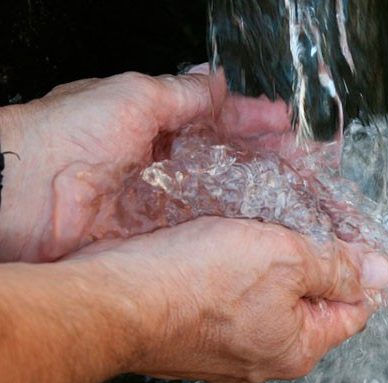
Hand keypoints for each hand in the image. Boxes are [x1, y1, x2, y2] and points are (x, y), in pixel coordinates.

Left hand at [0, 70, 292, 261]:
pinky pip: (200, 230)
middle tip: (301, 166)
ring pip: (219, 197)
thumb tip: (215, 82)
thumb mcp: (133, 97)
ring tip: (293, 198)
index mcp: (153, 121)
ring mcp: (158, 201)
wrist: (18, 197)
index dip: (252, 122)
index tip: (283, 127)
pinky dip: (230, 230)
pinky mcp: (153, 237)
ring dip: (256, 197)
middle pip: (224, 161)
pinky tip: (258, 230)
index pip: (216, 119)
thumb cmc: (65, 135)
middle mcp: (159, 163)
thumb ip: (182, 95)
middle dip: (264, 161)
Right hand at [71, 216, 387, 382]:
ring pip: (272, 300)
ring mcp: (229, 351)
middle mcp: (266, 358)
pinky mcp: (198, 335)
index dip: (360, 269)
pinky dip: (241, 274)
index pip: (354, 309)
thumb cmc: (194, 284)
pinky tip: (230, 247)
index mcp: (298, 348)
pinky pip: (236, 302)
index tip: (354, 239)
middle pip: (312, 304)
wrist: (114, 301)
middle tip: (305, 225)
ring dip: (275, 264)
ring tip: (265, 231)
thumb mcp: (286, 260)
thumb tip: (382, 272)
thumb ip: (337, 267)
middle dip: (315, 262)